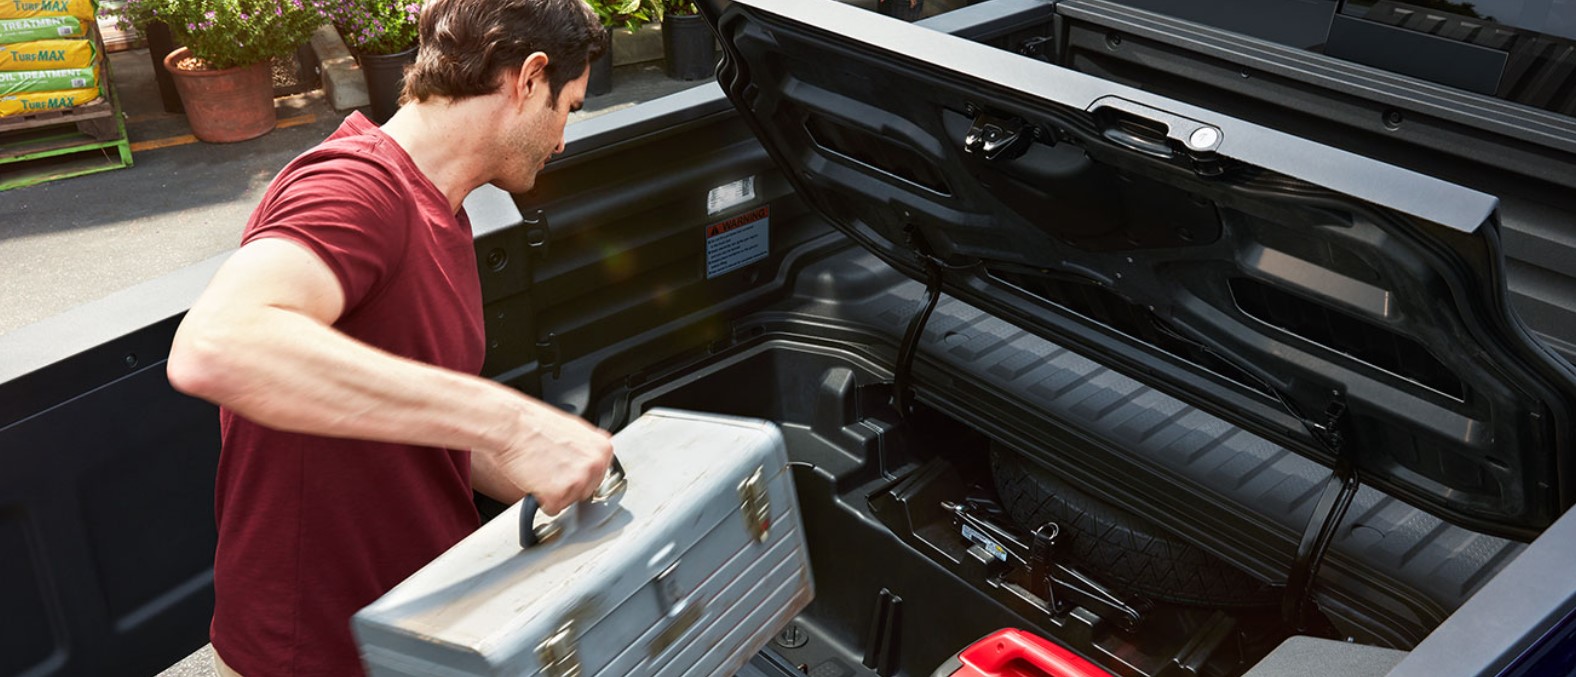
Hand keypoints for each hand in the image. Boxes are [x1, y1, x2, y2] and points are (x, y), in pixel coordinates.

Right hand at [486, 401, 613, 515]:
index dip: (577, 473)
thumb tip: (596, 455)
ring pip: (569, 502)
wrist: (511, 426)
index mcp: (603, 449)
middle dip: (567, 485)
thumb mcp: (574, 427)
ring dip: (554, 493)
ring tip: (541, 470)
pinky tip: (535, 480)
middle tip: (549, 467)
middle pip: (585, 491)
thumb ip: (589, 446)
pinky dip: (541, 500)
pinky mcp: (558, 496)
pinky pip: (552, 509)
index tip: (565, 467)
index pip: (598, 475)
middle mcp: (596, 466)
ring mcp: (578, 482)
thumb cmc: (535, 425)